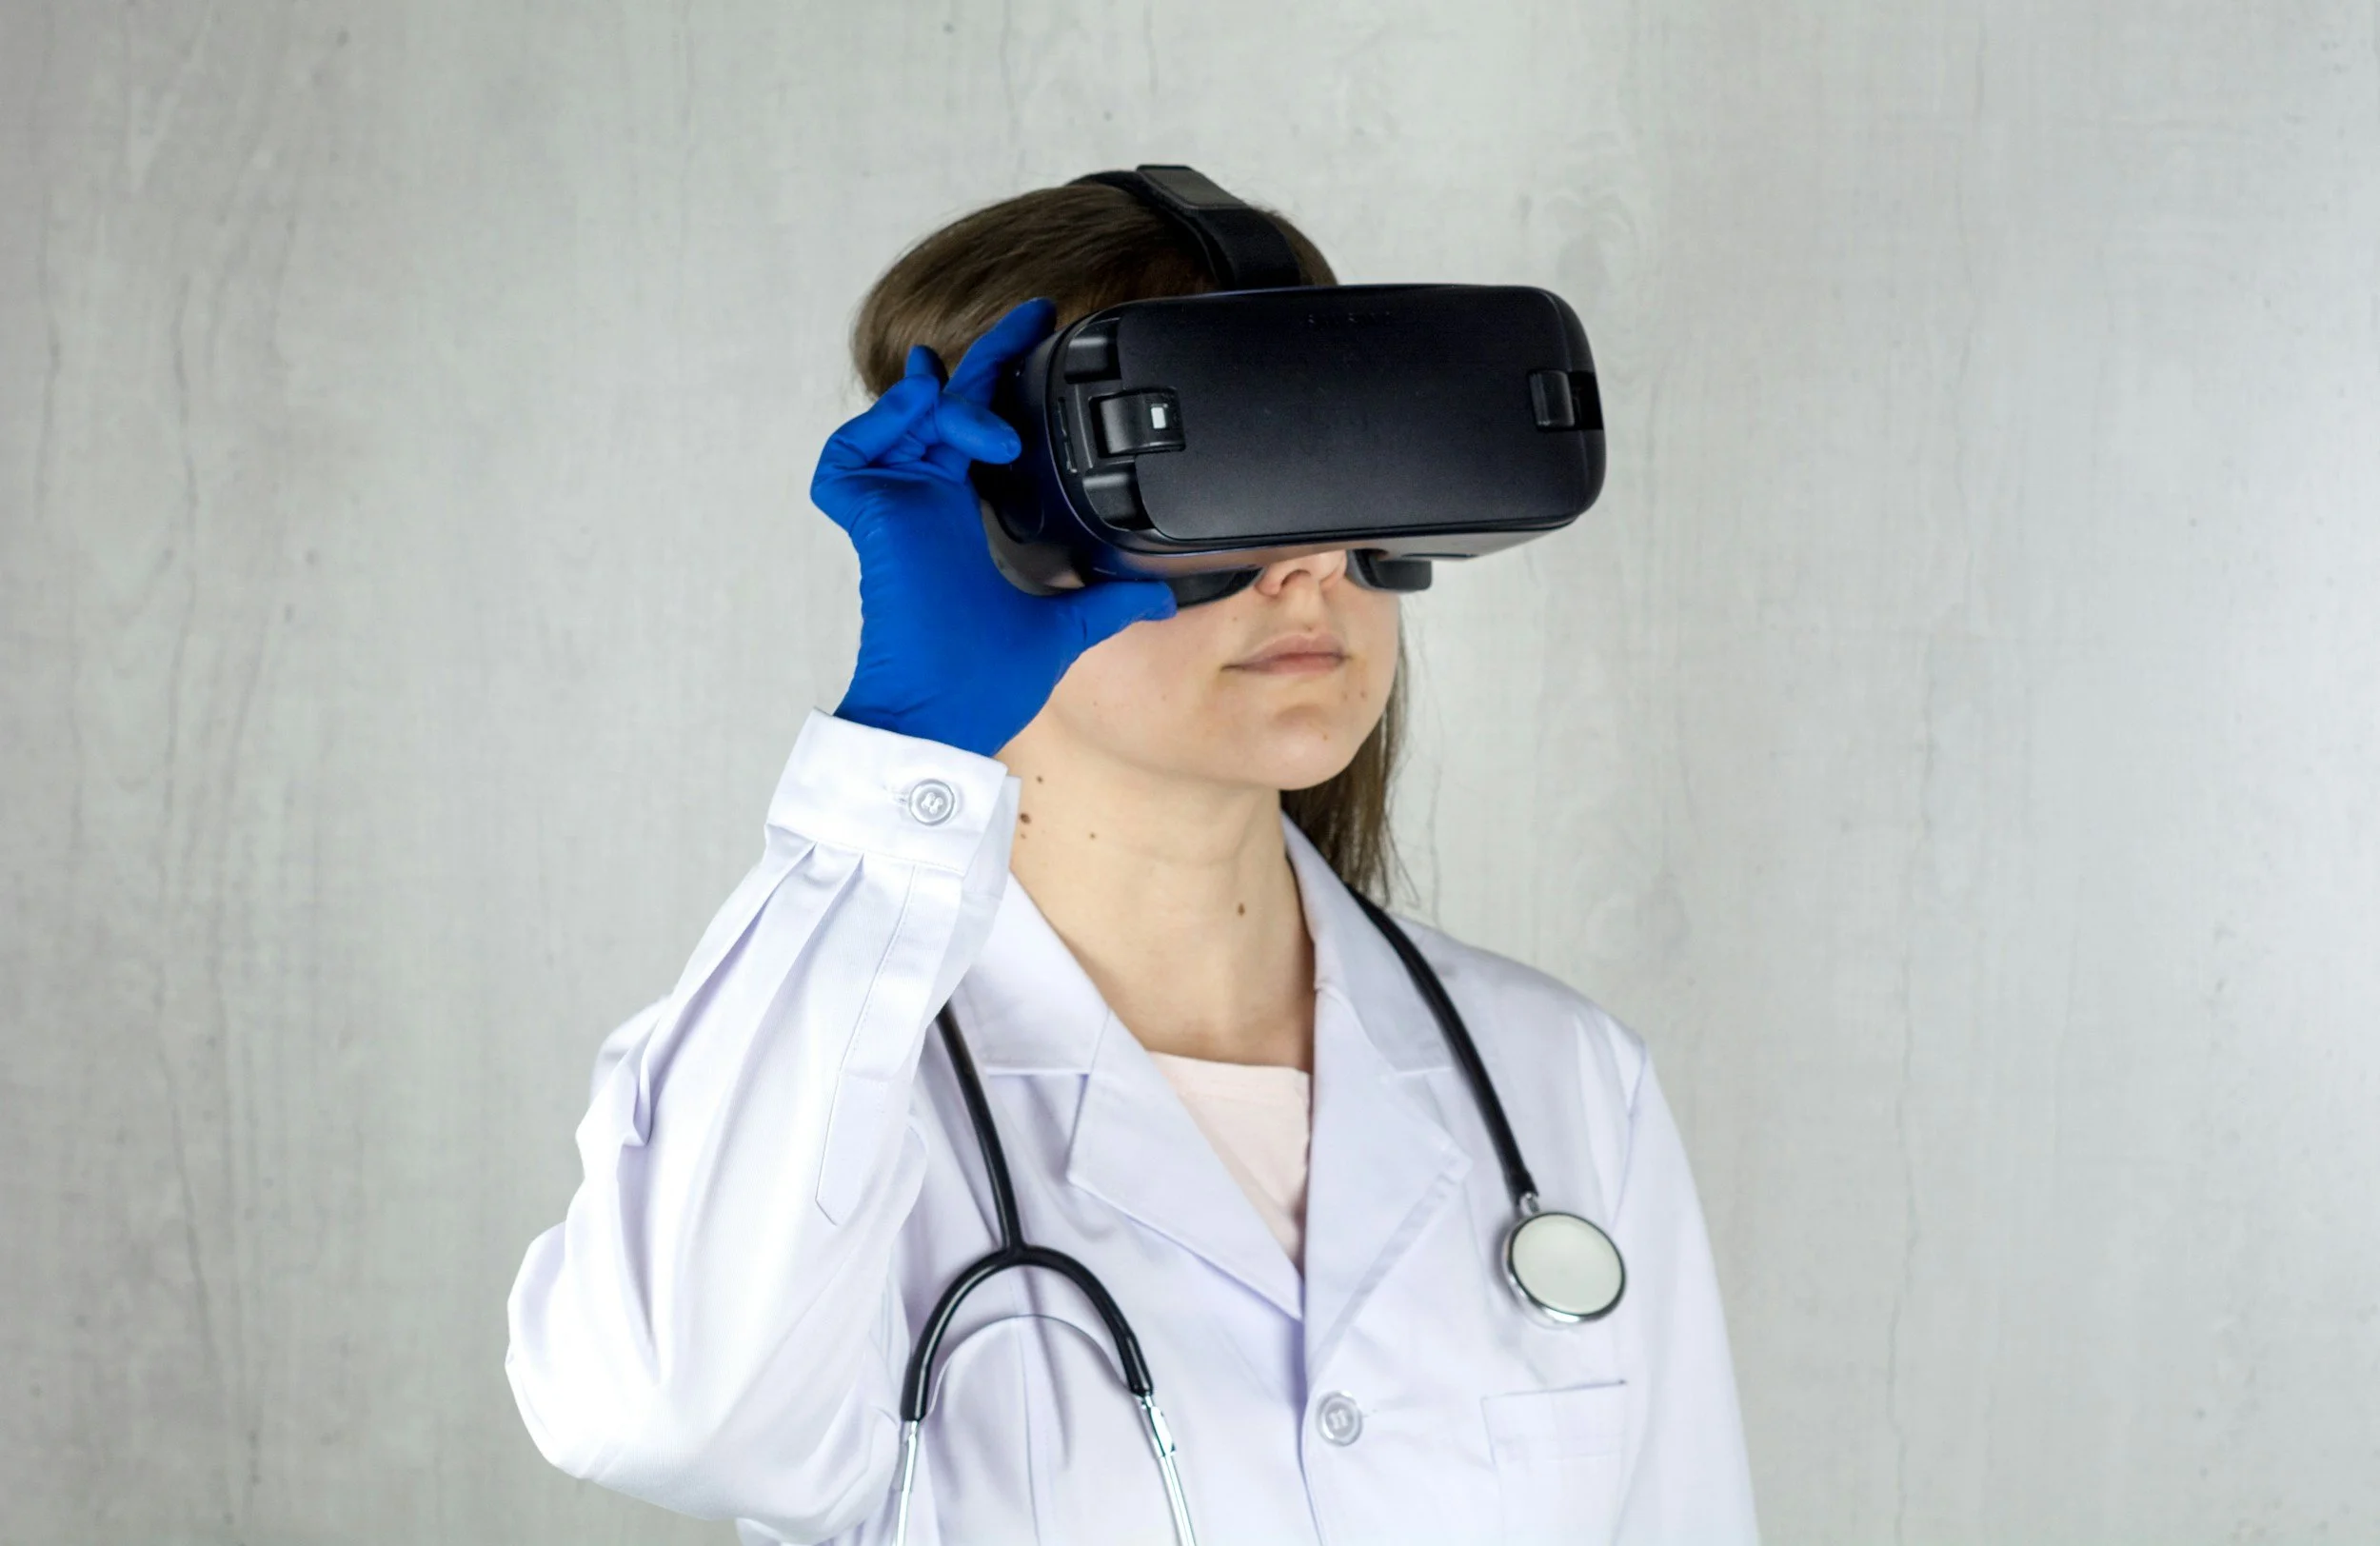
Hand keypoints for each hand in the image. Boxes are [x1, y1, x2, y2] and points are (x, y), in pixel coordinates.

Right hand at [813, 299, 1175, 757]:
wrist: (947, 712)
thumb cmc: (985, 680)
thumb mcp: (1065, 627)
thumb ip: (1108, 601)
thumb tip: (1162, 595)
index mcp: (962, 517)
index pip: (978, 430)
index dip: (1001, 383)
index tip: (1037, 338)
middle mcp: (927, 503)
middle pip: (944, 405)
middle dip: (986, 358)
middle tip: (1031, 316)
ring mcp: (895, 507)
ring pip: (903, 419)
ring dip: (947, 405)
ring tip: (989, 427)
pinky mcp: (869, 517)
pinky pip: (849, 454)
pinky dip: (879, 427)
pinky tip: (922, 421)